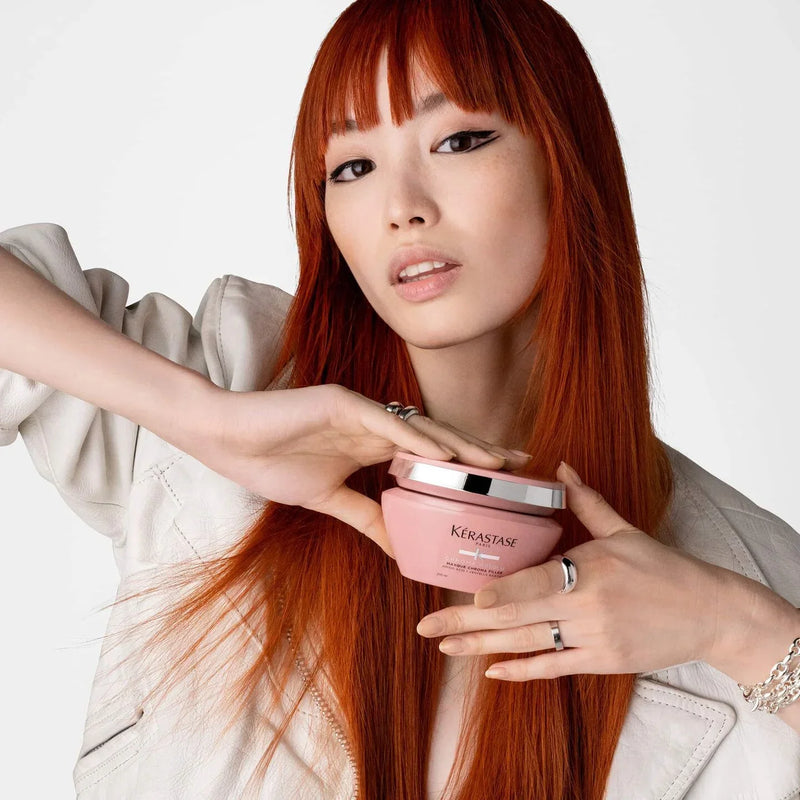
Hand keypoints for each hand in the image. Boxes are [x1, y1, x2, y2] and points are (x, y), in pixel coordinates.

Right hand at [182, 383, 530, 556]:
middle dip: (479, 451)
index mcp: (373, 443)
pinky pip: (385, 423)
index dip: (467, 465)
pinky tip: (446, 456)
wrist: (226, 439)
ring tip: (496, 462)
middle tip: (520, 464)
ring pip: (420, 427)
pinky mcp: (339, 402)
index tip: (501, 480)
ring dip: (460, 445)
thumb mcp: (328, 499)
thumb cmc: (271, 462)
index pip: (430, 454)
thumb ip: (367, 517)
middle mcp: (374, 423)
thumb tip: (400, 549)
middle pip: (438, 437)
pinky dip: (416, 439)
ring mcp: (360, 410)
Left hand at [417, 461, 736, 679]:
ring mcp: (593, 639)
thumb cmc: (664, 568)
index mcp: (591, 569)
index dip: (502, 594)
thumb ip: (587, 501)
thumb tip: (560, 465)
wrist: (709, 613)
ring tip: (444, 648)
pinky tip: (491, 672)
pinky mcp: (601, 662)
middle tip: (425, 629)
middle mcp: (587, 608)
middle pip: (518, 617)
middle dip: (467, 625)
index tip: (468, 601)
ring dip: (482, 648)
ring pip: (528, 645)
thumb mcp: (625, 531)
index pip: (537, 583)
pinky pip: (554, 667)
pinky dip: (522, 670)